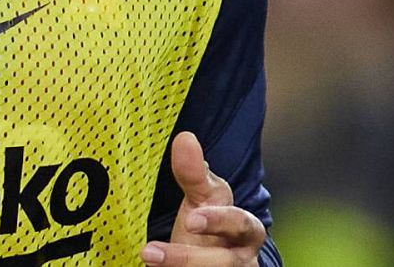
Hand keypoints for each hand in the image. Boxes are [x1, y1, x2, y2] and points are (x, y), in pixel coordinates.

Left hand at [140, 132, 266, 265]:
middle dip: (190, 258)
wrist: (214, 260)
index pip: (239, 223)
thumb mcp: (203, 199)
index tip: (191, 218)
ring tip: (147, 256)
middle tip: (152, 252)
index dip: (218, 222)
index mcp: (246, 229)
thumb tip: (185, 139)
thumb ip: (193, 174)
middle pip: (226, 262)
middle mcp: (242, 258)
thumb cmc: (211, 227)